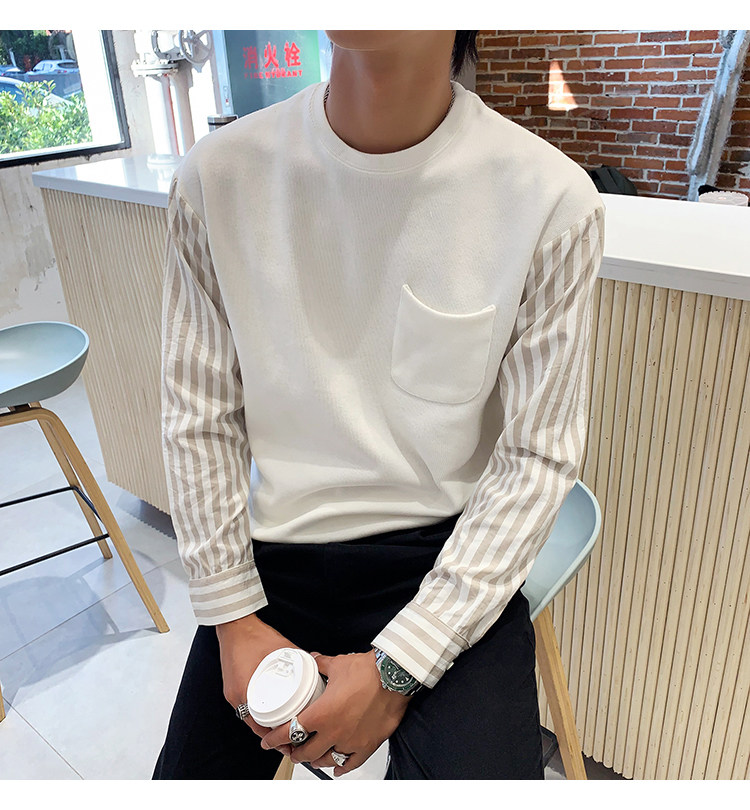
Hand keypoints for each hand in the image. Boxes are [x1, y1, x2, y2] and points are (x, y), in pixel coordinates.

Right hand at [215, 613, 297, 757]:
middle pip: (254, 723)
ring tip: (281, 726)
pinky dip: (258, 710)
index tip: (287, 741)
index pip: (258, 724)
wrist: (234, 623)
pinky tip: (270, 709)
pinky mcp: (231, 686)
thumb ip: (298, 659)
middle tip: (289, 738)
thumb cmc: (254, 634)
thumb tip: (315, 667)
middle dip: (271, 733)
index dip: (274, 735)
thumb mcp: (282, 648)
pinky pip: (245, 704)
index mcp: (244, 690)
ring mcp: (231, 691)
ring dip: (264, 722)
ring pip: (249, 715)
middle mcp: (235, 695)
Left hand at [259, 649, 412, 776]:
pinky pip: (351, 765)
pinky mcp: (367, 745)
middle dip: (295, 752)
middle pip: (306, 752)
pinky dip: (341, 769)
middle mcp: (333, 732)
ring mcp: (350, 741)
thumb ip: (322, 665)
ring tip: (311, 757)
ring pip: (326, 761)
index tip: (268, 742)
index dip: (275, 739)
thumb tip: (314, 660)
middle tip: (290, 750)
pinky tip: (336, 770)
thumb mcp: (338, 664)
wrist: (394, 678)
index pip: (291, 732)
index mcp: (321, 713)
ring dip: (316, 761)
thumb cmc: (368, 672)